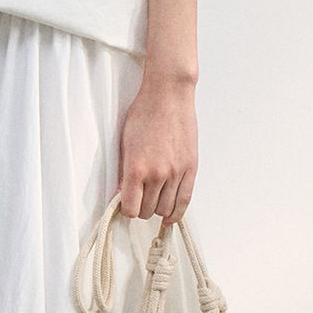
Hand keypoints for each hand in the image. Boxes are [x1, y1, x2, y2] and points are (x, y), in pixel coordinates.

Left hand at [117, 73, 196, 224]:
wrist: (168, 96)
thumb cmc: (144, 113)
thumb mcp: (125, 143)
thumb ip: (124, 172)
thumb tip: (122, 193)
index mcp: (137, 168)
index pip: (131, 208)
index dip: (126, 210)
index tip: (125, 205)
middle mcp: (157, 174)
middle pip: (147, 211)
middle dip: (141, 208)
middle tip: (138, 199)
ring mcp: (176, 172)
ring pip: (166, 209)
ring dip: (157, 209)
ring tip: (153, 201)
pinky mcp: (190, 169)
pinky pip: (185, 201)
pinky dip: (177, 213)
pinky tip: (170, 216)